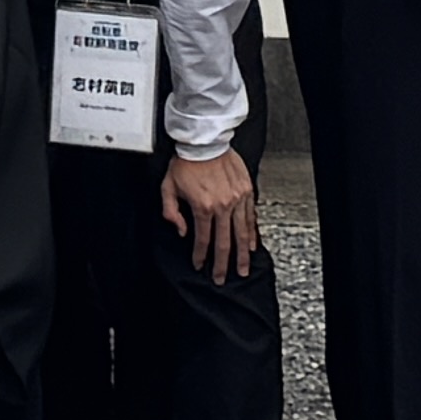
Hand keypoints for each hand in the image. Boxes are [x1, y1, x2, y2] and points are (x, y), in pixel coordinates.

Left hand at [161, 144, 259, 280]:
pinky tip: (252, 245)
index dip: (200, 256)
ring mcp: (237, 199)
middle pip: (223, 243)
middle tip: (221, 278)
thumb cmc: (186, 162)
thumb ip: (171, 212)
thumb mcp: (168, 187)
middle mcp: (222, 206)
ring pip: (241, 234)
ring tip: (242, 269)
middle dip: (222, 264)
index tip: (199, 265)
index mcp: (202, 207)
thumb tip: (181, 231)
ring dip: (241, 255)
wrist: (205, 141)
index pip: (202, 239)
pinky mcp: (246, 191)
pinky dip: (252, 233)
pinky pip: (251, 218)